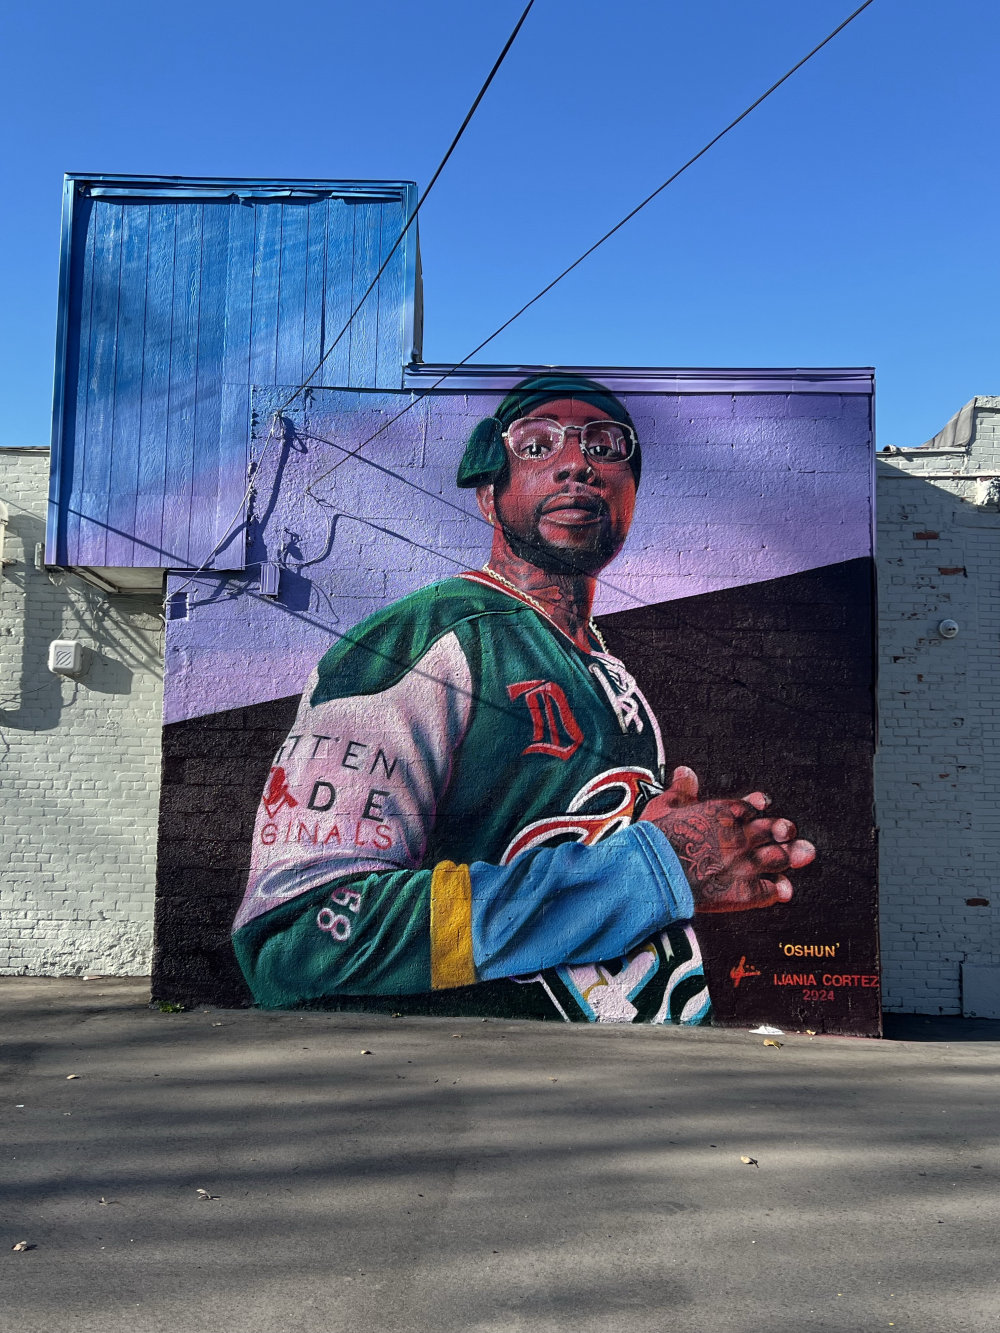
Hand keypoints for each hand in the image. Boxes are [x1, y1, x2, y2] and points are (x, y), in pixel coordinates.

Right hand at [638, 766, 814, 912]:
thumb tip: (685, 771)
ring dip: (792, 857)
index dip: (759, 806)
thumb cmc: (654, 839)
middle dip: (785, 832)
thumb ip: (680, 790)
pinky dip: (779, 890)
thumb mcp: (663, 806)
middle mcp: (738, 837)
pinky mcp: (742, 892)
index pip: (750, 806)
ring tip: (804, 855)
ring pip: (778, 859)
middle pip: (773, 831)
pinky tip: (784, 890)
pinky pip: (769, 891)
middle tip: (791, 835)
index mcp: (722, 814)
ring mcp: (743, 865)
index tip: (764, 805)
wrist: (654, 873)